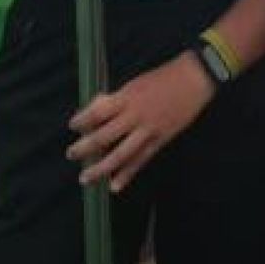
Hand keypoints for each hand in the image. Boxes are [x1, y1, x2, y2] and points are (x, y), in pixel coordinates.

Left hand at [67, 51, 213, 192]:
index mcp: (128, 97)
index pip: (99, 112)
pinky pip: (140, 160)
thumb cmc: (163, 77)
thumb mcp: (136, 83)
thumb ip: (117, 98)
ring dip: (100, 168)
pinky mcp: (160, 140)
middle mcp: (135, 116)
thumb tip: (96, 108)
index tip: (72, 126)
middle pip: (104, 136)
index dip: (83, 120)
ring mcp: (148, 130)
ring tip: (85, 178)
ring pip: (120, 154)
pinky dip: (127, 174)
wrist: (194, 80)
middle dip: (85, 148)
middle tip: (71, 154)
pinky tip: (115, 186)